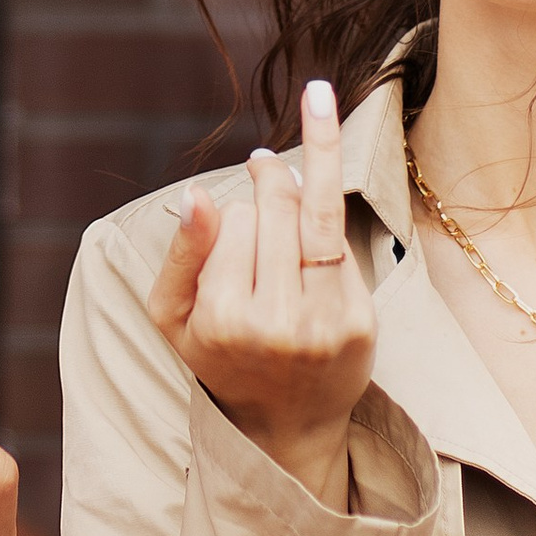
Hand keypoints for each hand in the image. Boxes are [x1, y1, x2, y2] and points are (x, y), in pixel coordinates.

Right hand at [149, 77, 376, 509]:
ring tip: (315, 110)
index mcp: (224, 319)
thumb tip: (197, 194)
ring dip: (313, 164)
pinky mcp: (360, 323)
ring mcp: (325, 324)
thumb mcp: (174, 318)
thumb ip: (180, 255)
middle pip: (279, 210)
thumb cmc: (220, 360)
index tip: (235, 196)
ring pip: (317, 218)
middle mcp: (278, 323)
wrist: (285, 426)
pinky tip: (322, 200)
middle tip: (264, 158)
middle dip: (272, 175)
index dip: (234, 207)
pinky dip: (329, 219)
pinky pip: (343, 247)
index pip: (236, 222)